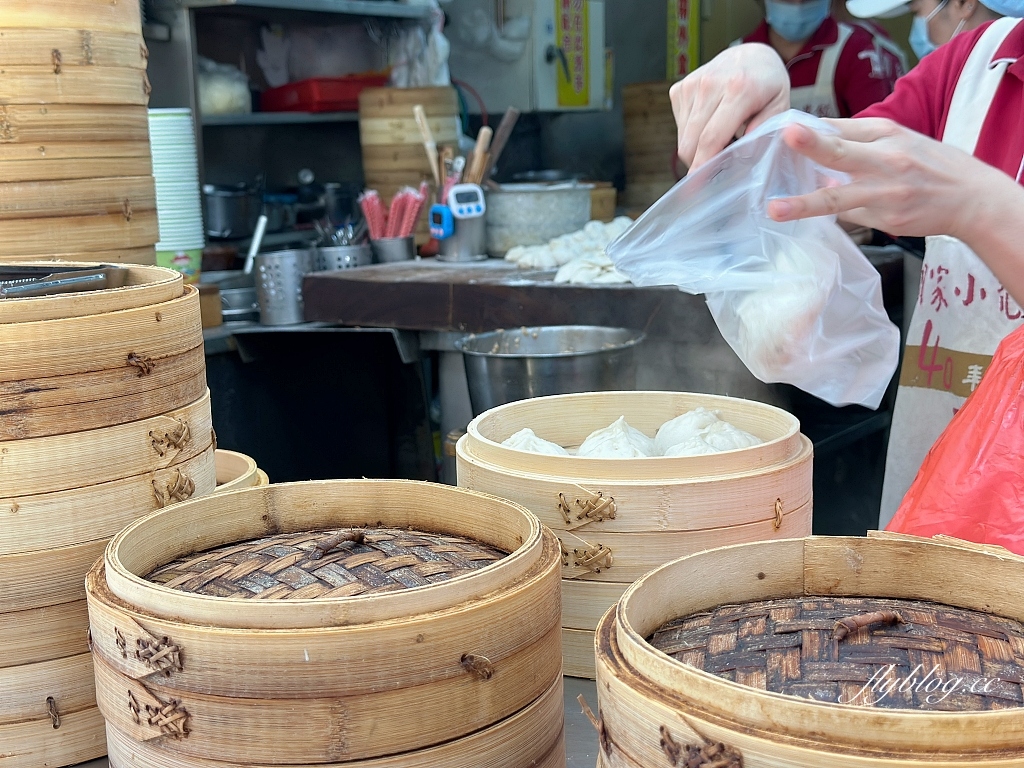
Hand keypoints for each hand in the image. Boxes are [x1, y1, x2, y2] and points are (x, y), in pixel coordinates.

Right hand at [670, 44, 789, 169]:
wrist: (751, 54)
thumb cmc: (768, 85)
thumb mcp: (779, 106)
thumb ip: (764, 130)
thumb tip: (741, 154)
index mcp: (739, 90)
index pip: (711, 137)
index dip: (702, 166)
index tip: (696, 186)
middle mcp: (710, 84)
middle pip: (691, 141)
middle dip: (697, 163)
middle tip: (713, 171)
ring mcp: (691, 85)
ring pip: (683, 137)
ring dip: (696, 148)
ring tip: (719, 140)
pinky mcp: (679, 88)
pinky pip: (679, 125)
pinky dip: (691, 133)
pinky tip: (709, 124)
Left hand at [766, 118, 991, 240]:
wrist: (971, 199)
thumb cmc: (930, 165)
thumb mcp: (900, 139)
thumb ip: (858, 139)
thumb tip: (815, 138)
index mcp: (887, 133)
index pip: (840, 129)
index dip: (810, 130)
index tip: (784, 129)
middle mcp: (886, 159)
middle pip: (842, 151)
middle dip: (813, 144)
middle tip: (787, 136)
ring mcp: (885, 193)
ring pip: (837, 198)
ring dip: (804, 204)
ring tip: (775, 209)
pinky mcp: (886, 219)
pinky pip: (848, 216)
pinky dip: (834, 212)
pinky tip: (823, 211)